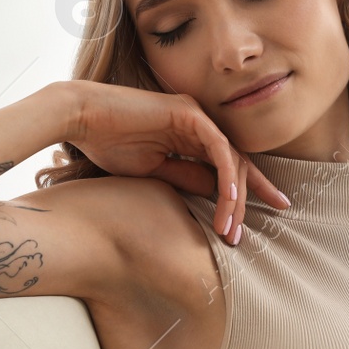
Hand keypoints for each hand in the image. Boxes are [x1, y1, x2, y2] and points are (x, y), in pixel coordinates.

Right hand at [61, 81, 291, 240]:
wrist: (82, 118)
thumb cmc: (109, 143)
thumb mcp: (153, 170)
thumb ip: (184, 177)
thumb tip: (212, 192)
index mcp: (192, 137)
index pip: (231, 166)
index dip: (249, 191)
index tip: (266, 214)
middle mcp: (200, 125)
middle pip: (238, 165)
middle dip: (246, 202)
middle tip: (239, 236)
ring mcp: (196, 116)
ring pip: (231, 159)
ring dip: (233, 197)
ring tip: (228, 227)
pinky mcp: (189, 113)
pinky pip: (217, 146)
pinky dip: (226, 172)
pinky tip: (228, 197)